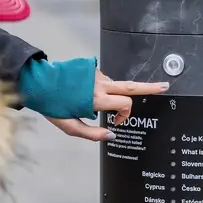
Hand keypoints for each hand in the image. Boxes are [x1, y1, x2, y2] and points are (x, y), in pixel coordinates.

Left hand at [44, 70, 168, 141]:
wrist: (38, 81)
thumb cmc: (52, 105)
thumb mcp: (69, 126)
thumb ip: (92, 133)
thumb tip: (112, 135)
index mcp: (96, 98)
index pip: (124, 104)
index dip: (124, 115)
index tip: (115, 123)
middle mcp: (99, 84)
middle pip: (131, 86)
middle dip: (150, 87)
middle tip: (165, 86)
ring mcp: (96, 74)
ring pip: (114, 86)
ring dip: (111, 96)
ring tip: (87, 102)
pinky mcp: (91, 68)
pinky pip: (103, 80)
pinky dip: (100, 89)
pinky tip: (83, 93)